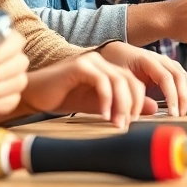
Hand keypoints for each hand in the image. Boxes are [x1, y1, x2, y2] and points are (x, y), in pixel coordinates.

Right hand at [22, 52, 153, 128]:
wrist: (35, 94)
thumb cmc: (64, 98)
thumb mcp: (99, 106)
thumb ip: (122, 106)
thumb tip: (152, 108)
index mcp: (110, 70)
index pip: (135, 83)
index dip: (138, 104)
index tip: (132, 124)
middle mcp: (103, 62)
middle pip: (131, 81)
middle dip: (132, 106)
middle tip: (126, 125)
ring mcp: (92, 61)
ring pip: (120, 81)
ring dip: (122, 105)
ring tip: (117, 123)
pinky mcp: (79, 65)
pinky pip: (102, 80)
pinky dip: (106, 99)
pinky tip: (103, 114)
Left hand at [97, 42, 186, 115]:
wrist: (112, 51)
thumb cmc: (114, 65)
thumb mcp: (120, 79)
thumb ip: (134, 93)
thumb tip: (152, 110)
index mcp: (147, 59)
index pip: (166, 78)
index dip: (172, 96)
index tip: (172, 113)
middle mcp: (159, 58)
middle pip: (179, 76)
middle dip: (183, 97)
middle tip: (182, 115)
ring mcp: (164, 61)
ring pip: (183, 76)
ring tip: (186, 112)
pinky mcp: (167, 67)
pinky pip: (181, 77)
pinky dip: (186, 90)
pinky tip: (185, 103)